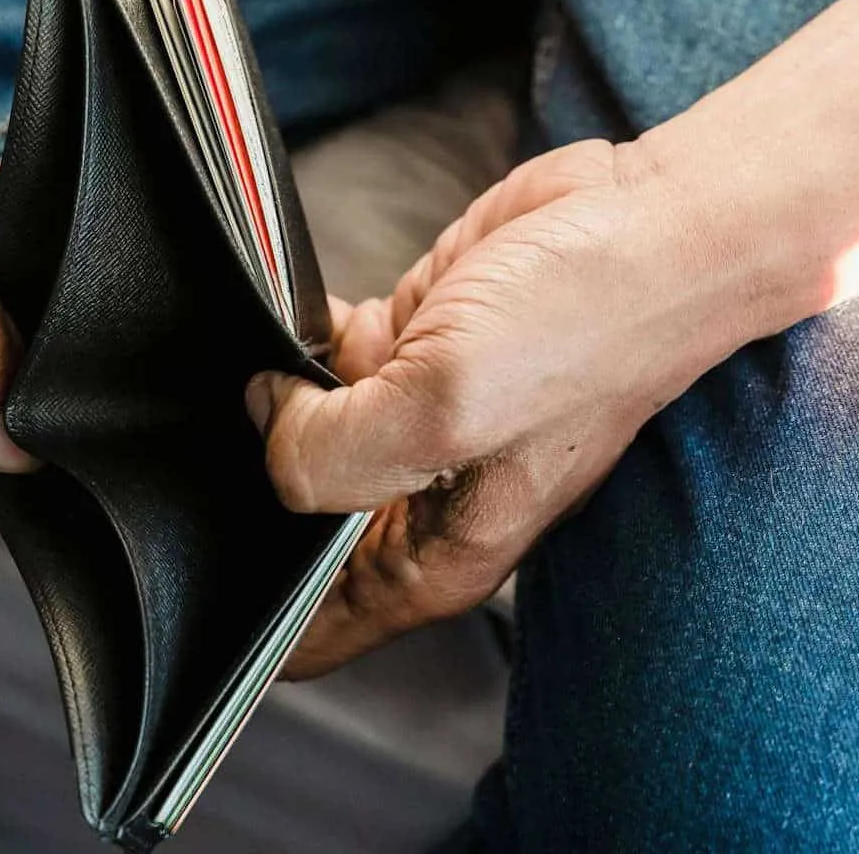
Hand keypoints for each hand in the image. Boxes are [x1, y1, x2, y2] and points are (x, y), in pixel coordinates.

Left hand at [249, 139, 769, 676]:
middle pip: (290, 531)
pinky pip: (317, 362)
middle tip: (228, 436)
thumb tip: (267, 424)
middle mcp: (420, 502)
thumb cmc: (586, 326)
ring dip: (271, 402)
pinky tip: (302, 316)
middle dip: (250, 488)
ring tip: (266, 364)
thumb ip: (330, 450)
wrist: (653, 224)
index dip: (248, 609)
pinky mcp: (409, 347)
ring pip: (295, 437)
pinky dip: (298, 339)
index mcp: (434, 559)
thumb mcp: (444, 407)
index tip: (205, 554)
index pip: (309, 635)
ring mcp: (413, 423)